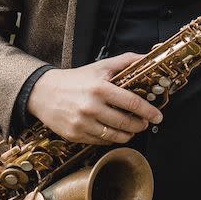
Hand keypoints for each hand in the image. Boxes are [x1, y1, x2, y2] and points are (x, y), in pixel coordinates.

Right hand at [27, 52, 163, 145]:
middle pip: (125, 123)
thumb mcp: (100, 66)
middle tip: (146, 123)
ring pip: (115, 136)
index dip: (148, 111)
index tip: (158, 116)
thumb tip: (147, 57)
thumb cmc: (75, 79)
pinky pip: (100, 142)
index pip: (132, 103)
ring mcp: (82, 123)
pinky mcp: (74, 135)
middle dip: (141, 125)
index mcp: (100, 89)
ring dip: (128, 134)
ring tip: (132, 129)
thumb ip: (126, 61)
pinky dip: (111, 138)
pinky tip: (114, 131)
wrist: (42, 92)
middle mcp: (90, 107)